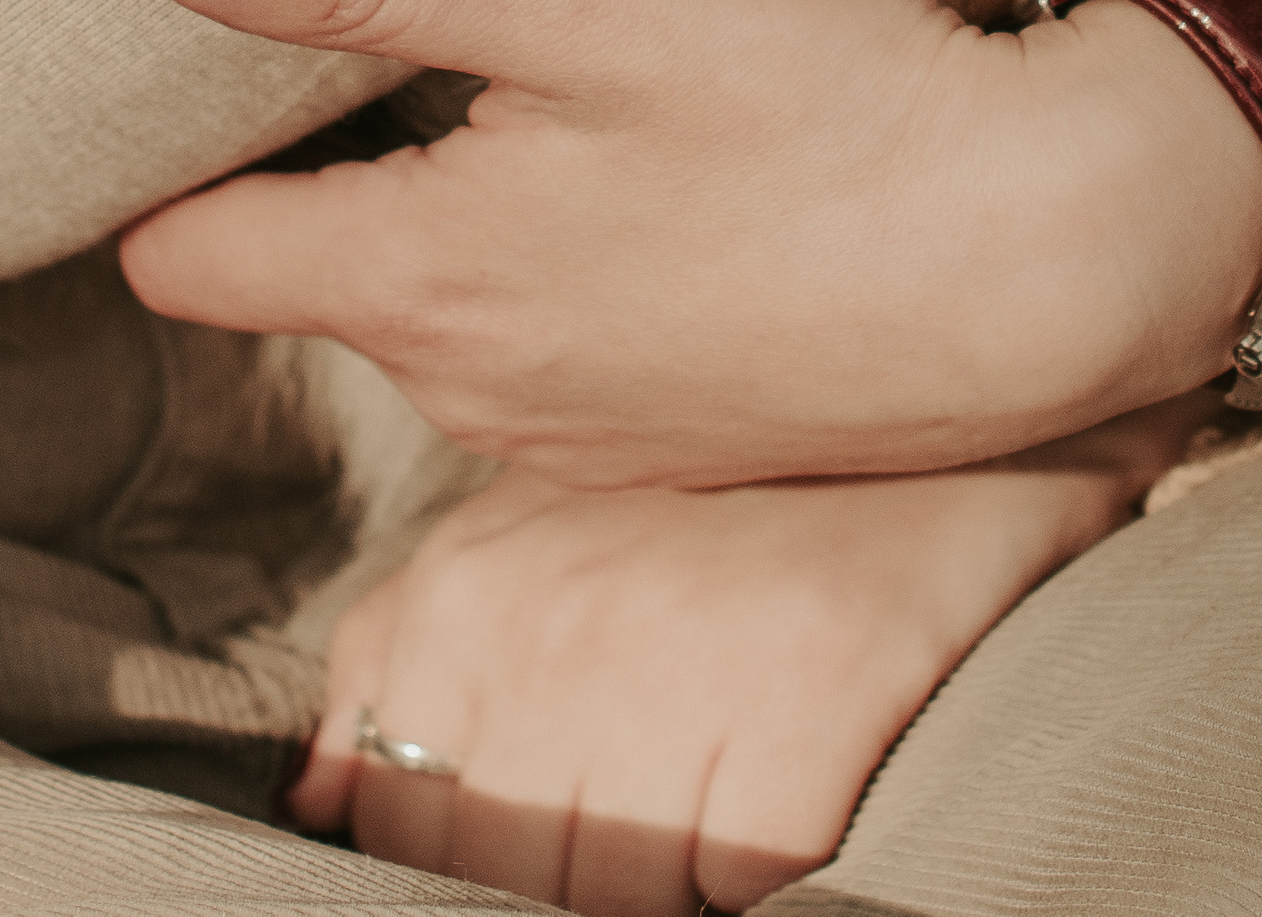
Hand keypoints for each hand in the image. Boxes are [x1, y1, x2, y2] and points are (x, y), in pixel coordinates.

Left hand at [123, 0, 1261, 482]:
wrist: (1061, 260)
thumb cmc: (824, 111)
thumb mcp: (587, 0)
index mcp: (418, 283)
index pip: (185, 257)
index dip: (170, 154)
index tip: (188, 57)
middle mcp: (471, 390)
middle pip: (314, 270)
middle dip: (322, 158)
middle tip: (376, 16)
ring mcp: (574, 436)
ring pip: (439, 306)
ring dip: (454, 207)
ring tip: (519, 79)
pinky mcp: (671, 441)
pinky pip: (551, 345)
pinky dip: (561, 262)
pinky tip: (647, 173)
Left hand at [290, 431, 1188, 916]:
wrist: (943, 394)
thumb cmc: (725, 487)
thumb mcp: (533, 525)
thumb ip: (399, 649)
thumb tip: (317, 800)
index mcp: (458, 584)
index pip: (393, 818)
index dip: (469, 841)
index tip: (552, 790)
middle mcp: (544, 620)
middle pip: (502, 865)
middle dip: (570, 849)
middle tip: (655, 758)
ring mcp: (671, 663)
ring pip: (615, 889)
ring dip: (668, 856)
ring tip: (718, 750)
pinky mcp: (803, 703)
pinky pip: (737, 880)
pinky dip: (762, 860)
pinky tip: (787, 765)